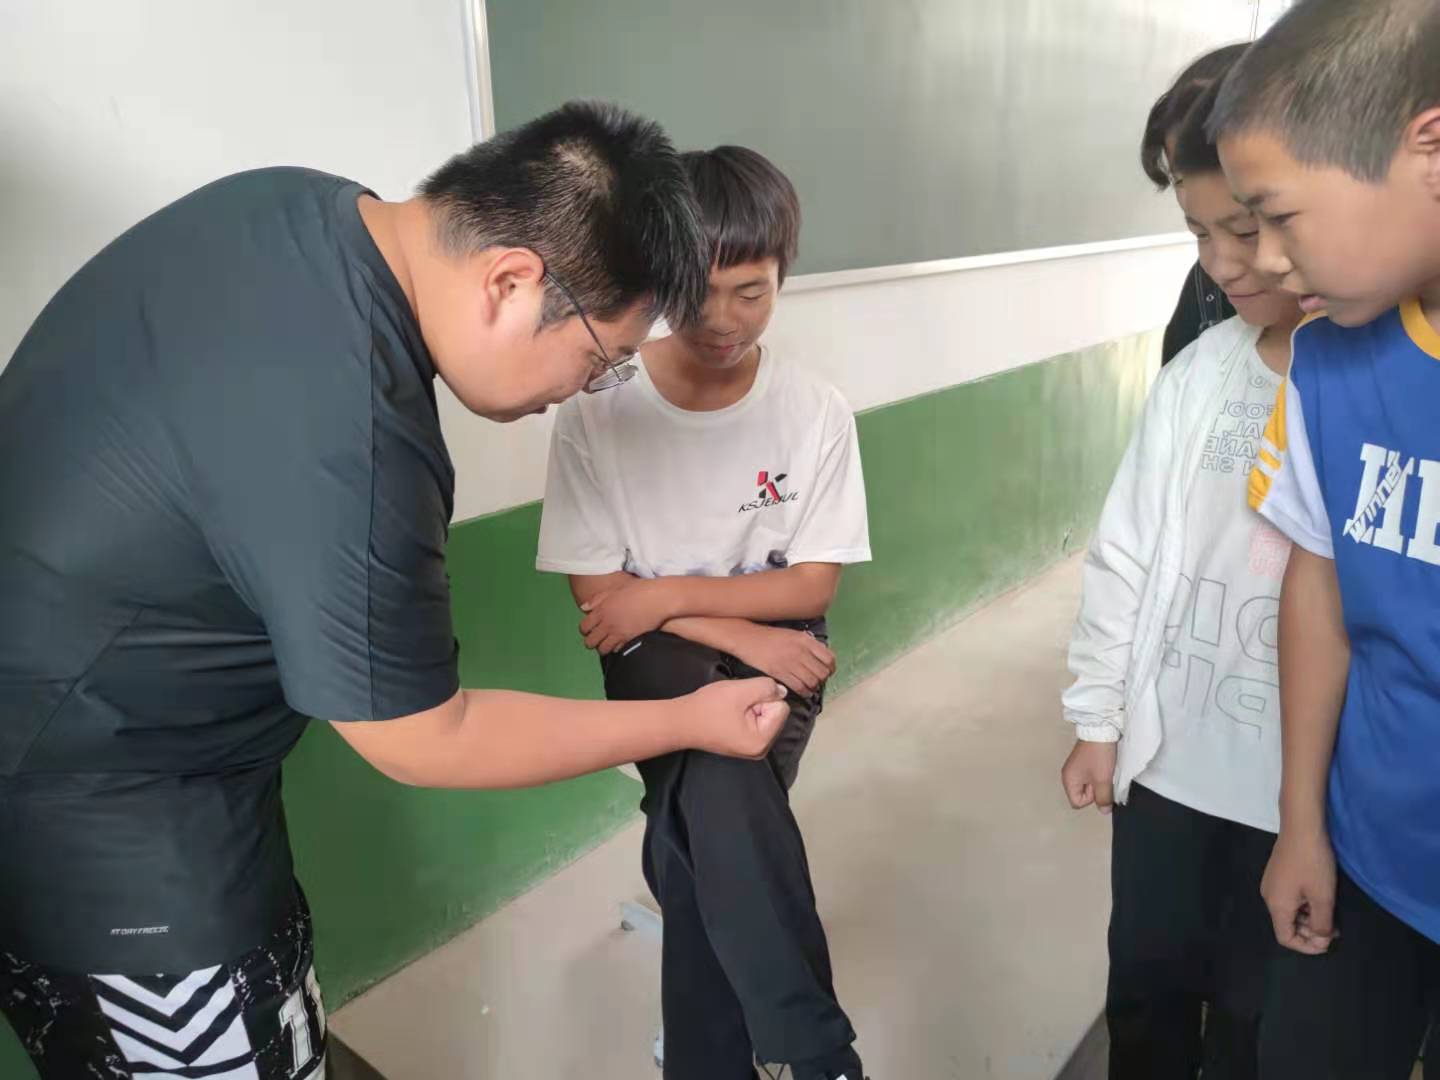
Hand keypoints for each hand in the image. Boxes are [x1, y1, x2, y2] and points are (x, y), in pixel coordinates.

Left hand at [580, 579, 673, 653]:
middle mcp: (607, 623)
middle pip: (590, 642)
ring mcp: (618, 633)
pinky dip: (616, 648)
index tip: (590, 628)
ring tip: (607, 642)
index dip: (585, 630)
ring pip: (602, 649)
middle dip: (591, 641)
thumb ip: (597, 599)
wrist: (658, 598)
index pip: (583, 627)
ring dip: (603, 647)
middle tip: (597, 637)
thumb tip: (584, 608)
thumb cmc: (637, 590)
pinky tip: (620, 642)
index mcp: (601, 610)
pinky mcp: (630, 639)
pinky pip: (617, 650)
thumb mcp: (614, 589)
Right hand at [685, 678, 789, 757]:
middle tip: (735, 705)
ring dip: (750, 707)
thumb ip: (767, 687)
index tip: (742, 702)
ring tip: (730, 710)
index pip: (782, 707)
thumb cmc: (707, 708)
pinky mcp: (744, 744)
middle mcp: (761, 750)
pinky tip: (729, 715)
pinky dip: (744, 713)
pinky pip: (755, 722)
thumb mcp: (741, 690)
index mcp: (762, 741)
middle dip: (758, 703)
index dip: (763, 697)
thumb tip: (782, 691)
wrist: (681, 721)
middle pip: (775, 713)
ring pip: (765, 715)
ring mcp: (752, 749)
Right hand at [730, 624, 835, 697]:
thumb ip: (808, 644)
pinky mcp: (780, 673)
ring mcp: (790, 663)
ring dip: (814, 687)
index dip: (831, 668)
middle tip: (819, 680)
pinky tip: (804, 692)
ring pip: (812, 682)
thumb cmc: (770, 636)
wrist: (748, 638)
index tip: (828, 671)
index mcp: (805, 640)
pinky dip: (805, 692)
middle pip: (822, 672)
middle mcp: (801, 652)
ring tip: (811, 686)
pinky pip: (799, 687)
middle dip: (823, 679)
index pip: (829, 658)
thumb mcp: (793, 634)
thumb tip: (820, 655)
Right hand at [1061, 739, 1116, 814]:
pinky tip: (1104, 766)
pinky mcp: (1084, 762)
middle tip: (1102, 777)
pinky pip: (1092, 776)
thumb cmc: (1098, 754)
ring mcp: (1076, 768)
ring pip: (1089, 786)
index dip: (1091, 799)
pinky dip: (1100, 774)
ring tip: (1104, 770)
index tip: (1098, 786)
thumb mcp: (1103, 780)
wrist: (1101, 731)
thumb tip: (1104, 810)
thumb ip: (1103, 798)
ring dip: (1099, 781)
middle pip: (1083, 795)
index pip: (1077, 802)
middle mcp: (1069, 775)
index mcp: (1069, 780)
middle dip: (1096, 790)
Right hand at [1262, 826, 1338, 953]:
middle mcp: (1269, 897)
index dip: (1307, 947)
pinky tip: (1319, 897)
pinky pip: (1289, 899)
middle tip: (1334, 929)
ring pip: (1289, 912)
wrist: (1301, 827)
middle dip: (1310, 932)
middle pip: (1286, 925)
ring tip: (1330, 914)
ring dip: (1309, 918)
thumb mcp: (1323, 897)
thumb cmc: (1313, 863)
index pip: (1285, 938)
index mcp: (1277, 906)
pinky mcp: (1277, 874)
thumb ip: (1322, 924)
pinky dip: (1304, 905)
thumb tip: (1320, 939)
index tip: (1328, 942)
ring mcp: (1271, 884)